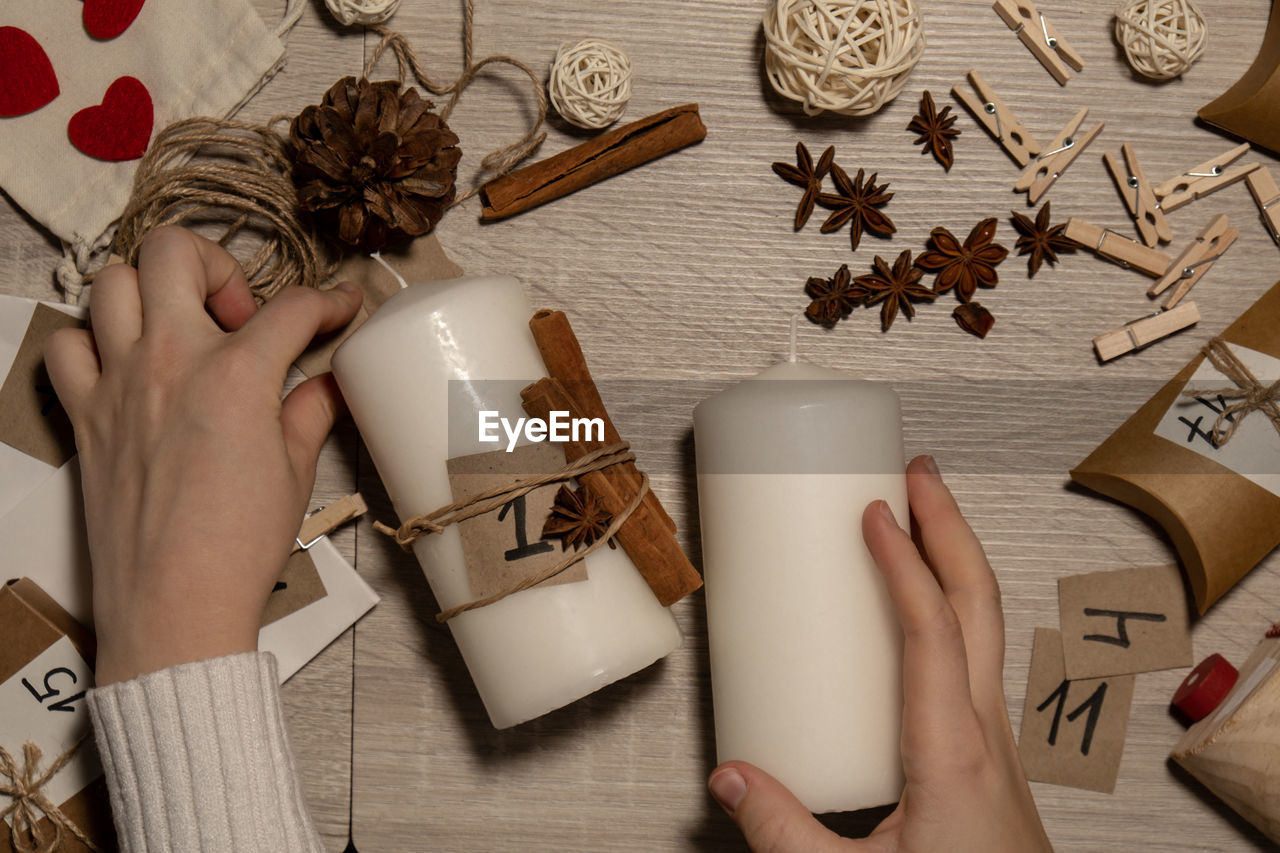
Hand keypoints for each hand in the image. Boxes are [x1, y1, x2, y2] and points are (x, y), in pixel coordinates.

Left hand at [44, 227, 361, 684]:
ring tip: (183, 330)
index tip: (341, 307)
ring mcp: (118, 382)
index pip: (292, 308)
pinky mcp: (85, 414)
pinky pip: (67, 344)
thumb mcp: (295, 472)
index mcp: (237, 374)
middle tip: (241, 314)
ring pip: (113, 280)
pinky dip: (94, 340)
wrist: (175, 605)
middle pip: (178, 251)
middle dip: (220, 264)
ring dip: (153, 291)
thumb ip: (310, 411)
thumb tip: (327, 383)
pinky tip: (128, 368)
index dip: (329, 300)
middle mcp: (170, 360)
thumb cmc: (240, 545)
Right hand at [707, 455, 1051, 852]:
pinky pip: (975, 662)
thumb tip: (728, 776)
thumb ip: (781, 829)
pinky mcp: (988, 761)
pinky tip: (916, 619)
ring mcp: (996, 747)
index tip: (875, 513)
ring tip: (919, 523)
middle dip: (952, 529)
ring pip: (988, 629)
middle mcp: (986, 738)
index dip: (904, 564)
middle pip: (981, 606)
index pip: (932, 633)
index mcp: (953, 757)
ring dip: (956, 563)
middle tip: (920, 475)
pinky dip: (951, 612)